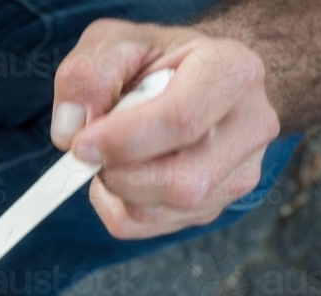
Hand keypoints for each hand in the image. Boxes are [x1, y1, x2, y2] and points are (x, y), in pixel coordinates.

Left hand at [50, 19, 280, 238]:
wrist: (193, 79)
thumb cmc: (154, 60)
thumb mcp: (115, 44)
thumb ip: (88, 75)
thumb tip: (71, 132)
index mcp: (233, 74)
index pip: (182, 121)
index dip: (122, 141)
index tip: (82, 143)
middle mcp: (249, 129)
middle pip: (180, 183)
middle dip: (119, 174)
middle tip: (92, 151)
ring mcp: (237, 175)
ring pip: (158, 211)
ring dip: (115, 189)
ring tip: (114, 152)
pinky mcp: (211, 207)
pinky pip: (145, 226)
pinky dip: (116, 205)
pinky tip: (123, 172)